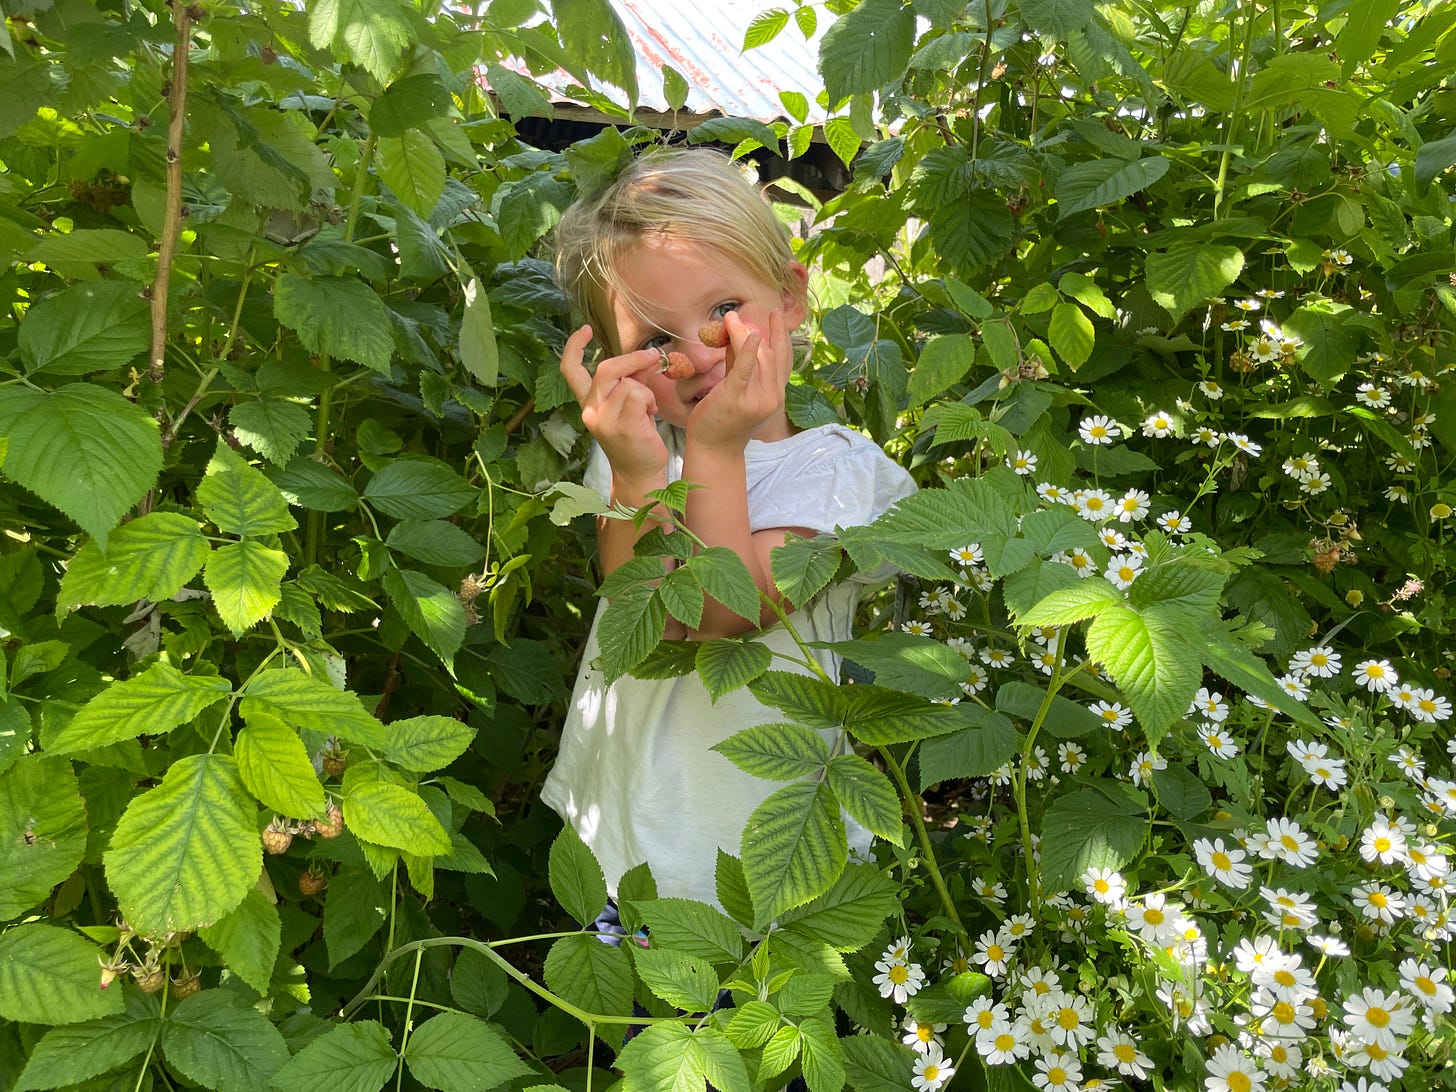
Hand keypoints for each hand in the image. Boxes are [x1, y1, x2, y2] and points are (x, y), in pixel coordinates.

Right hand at [559, 325, 668, 492]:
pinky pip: (639, 395)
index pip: (570, 370)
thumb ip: (628, 381)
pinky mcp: (623, 427)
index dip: (573, 346)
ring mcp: (605, 421)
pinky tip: (650, 415)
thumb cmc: (634, 439)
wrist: (639, 474)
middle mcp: (590, 411)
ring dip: (646, 390)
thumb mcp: (625, 406)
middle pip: (607, 369)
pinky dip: (649, 401)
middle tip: (653, 358)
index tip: (585, 329)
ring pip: (629, 383)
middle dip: (633, 359)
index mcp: (587, 404)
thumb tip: (644, 357)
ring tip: (647, 409)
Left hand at [686, 309, 791, 450]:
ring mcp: (756, 400)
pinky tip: (750, 334)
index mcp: (774, 395)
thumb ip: (738, 364)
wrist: (714, 451)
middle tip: (770, 310)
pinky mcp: (736, 400)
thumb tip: (737, 336)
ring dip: (748, 334)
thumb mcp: (737, 390)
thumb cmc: (723, 421)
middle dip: (772, 330)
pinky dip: (747, 350)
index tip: (777, 316)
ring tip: (734, 317)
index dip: (782, 336)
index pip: (783, 360)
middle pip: (774, 356)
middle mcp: (772, 397)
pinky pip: (744, 371)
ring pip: (761, 359)